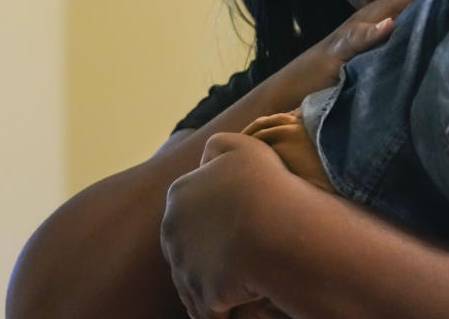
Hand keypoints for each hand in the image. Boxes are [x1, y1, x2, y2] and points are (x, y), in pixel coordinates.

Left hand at [162, 132, 286, 318]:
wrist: (275, 230)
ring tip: (247, 276)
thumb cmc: (263, 185)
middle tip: (244, 248)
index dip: (217, 215)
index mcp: (180, 195)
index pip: (192, 209)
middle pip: (190, 246)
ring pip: (198, 279)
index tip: (241, 219)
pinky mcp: (204, 296)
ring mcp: (186, 267)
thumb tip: (206, 160)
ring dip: (218, 280)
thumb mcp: (241, 146)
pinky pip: (212, 307)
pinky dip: (225, 306)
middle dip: (210, 250)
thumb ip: (218, 146)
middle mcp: (173, 232)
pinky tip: (246, 297)